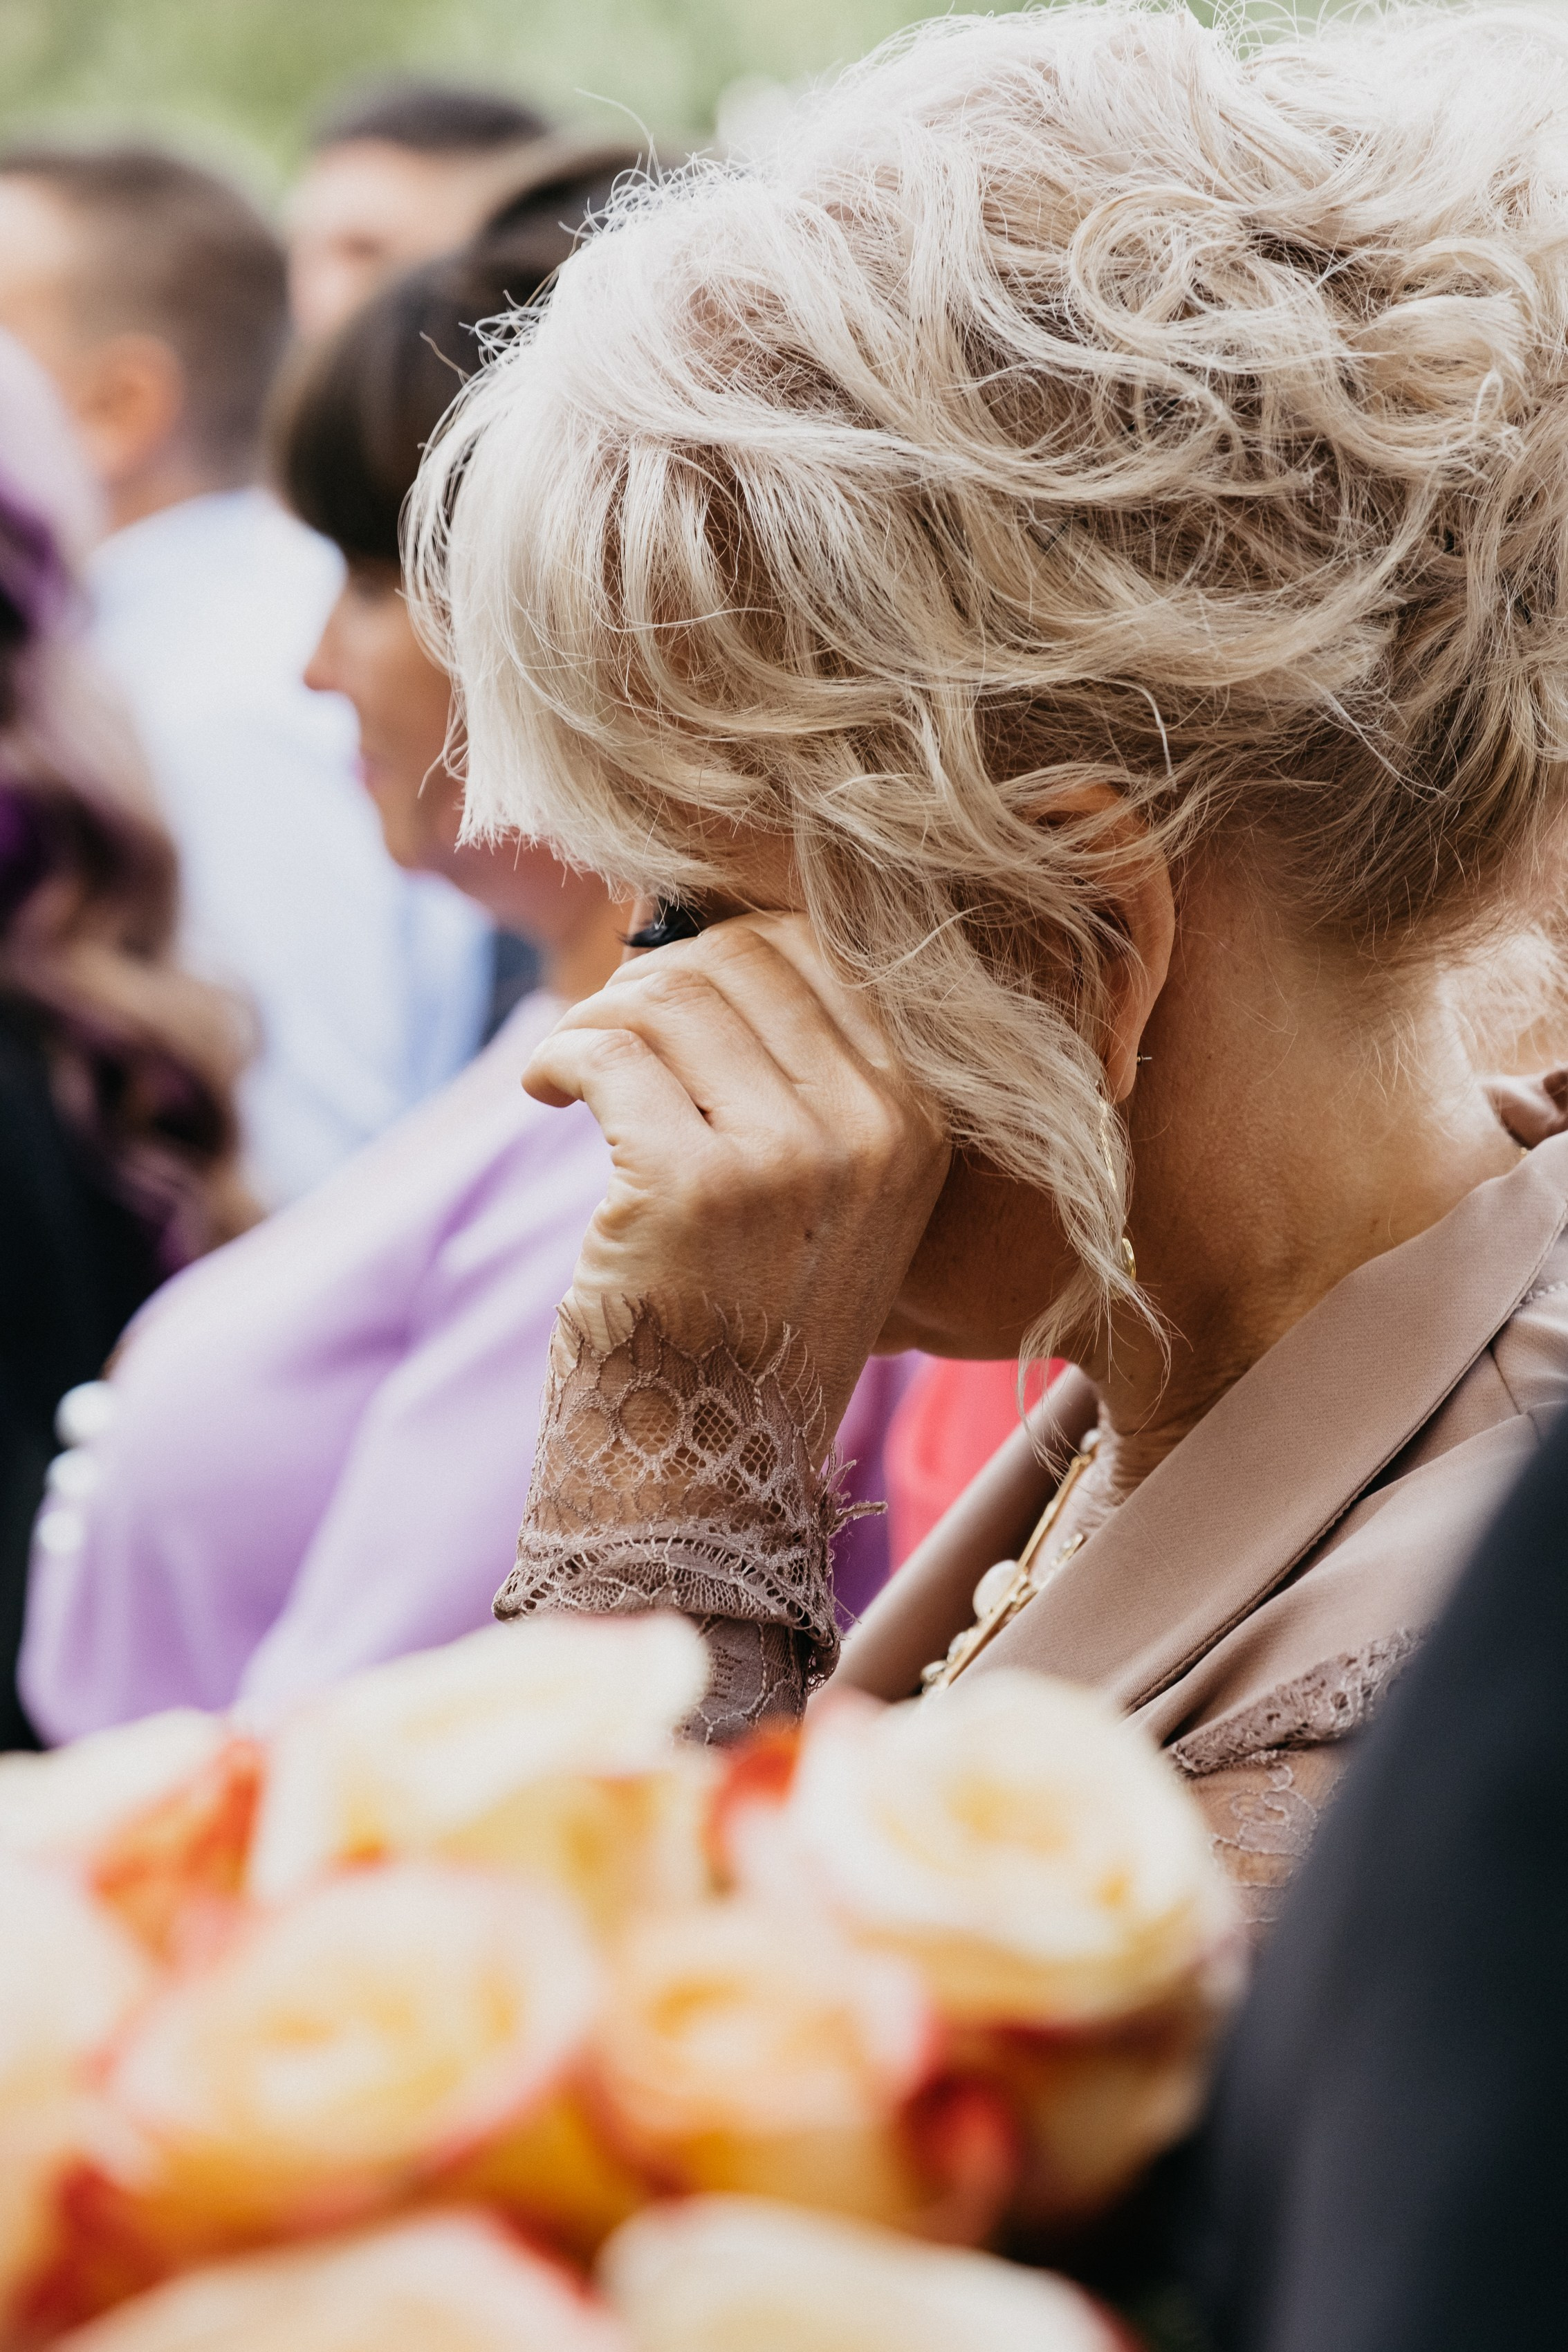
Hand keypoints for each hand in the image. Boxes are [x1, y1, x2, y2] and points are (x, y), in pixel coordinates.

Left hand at [523, 914, 951, 1435]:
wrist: (709, 1467)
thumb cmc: (748, 1315)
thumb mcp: (828, 1191)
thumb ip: (810, 1071)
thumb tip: (720, 937)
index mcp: (921, 1120)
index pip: (822, 951)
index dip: (725, 947)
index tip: (668, 993)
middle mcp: (874, 1131)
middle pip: (741, 960)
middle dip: (653, 977)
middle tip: (606, 1033)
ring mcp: (789, 1160)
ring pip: (669, 997)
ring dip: (596, 1017)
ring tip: (572, 1067)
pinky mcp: (694, 1188)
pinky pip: (607, 1054)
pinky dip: (559, 1057)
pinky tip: (543, 1092)